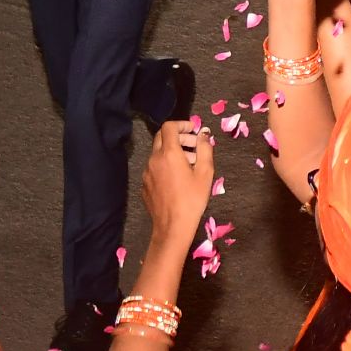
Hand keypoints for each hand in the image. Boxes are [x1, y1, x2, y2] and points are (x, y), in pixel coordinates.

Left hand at [142, 119, 217, 244]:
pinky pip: (155, 167)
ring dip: (173, 151)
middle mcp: (154, 159)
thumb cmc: (192, 199)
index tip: (194, 130)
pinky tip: (178, 178)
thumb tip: (203, 134)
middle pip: (162, 137)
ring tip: (189, 165)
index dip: (182, 124)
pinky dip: (166, 165)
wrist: (173, 226)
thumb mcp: (205, 173)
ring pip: (158, 153)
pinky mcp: (145, 184)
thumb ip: (205, 149)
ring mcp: (147, 172)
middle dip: (179, 137)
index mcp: (169, 153)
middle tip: (194, 146)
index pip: (169, 127)